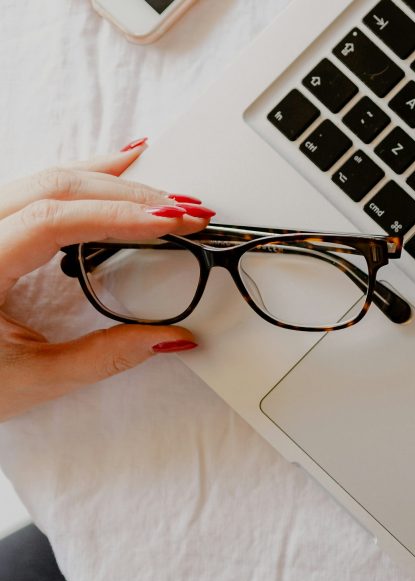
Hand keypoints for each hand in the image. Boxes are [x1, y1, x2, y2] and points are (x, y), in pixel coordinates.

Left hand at [0, 140, 214, 421]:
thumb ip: (107, 357)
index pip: (52, 221)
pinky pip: (32, 189)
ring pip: (44, 179)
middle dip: (129, 194)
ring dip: (110, 180)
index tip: (173, 223)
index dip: (118, 216)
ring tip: (165, 189)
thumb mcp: (35, 379)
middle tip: (187, 211)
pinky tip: (113, 170)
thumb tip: (172, 339)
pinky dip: (80, 180)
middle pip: (54, 188)